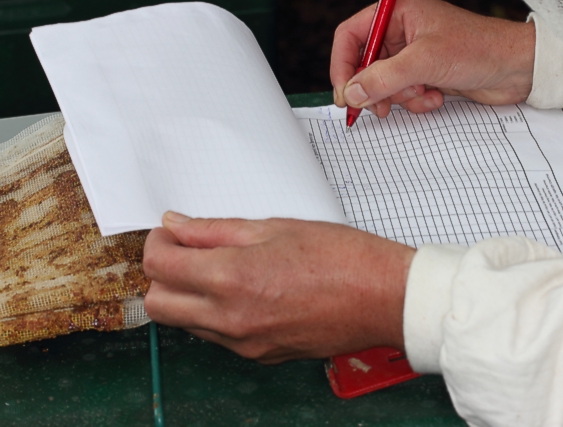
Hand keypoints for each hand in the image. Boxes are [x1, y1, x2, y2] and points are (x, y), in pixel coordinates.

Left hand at [143, 212, 414, 363]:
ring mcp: (244, 342)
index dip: (158, 242)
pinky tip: (246, 290)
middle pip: (158, 304)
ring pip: (185, 323)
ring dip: (188, 295)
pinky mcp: (260, 355)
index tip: (171, 232)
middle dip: (162, 274)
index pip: (158, 265)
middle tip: (188, 250)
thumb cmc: (343, 258)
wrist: (384, 298)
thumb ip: (215, 230)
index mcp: (231, 278)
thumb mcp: (275, 227)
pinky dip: (216, 314)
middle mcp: (230, 318)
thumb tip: (178, 227)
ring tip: (224, 268)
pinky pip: (217, 336)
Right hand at [331, 0, 534, 117]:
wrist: (518, 68)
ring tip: (423, 95)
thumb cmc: (479, 48)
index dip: (342, 65)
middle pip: (364, 63)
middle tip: (380, 107)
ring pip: (384, 83)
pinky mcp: (426, 73)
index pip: (351, 35)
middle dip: (374, 88)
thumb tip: (352, 92)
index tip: (345, 93)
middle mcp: (402, 29)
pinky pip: (403, 92)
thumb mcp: (425, 62)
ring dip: (400, 96)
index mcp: (397, 10)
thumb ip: (383, 78)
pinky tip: (436, 97)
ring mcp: (414, 53)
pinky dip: (416, 101)